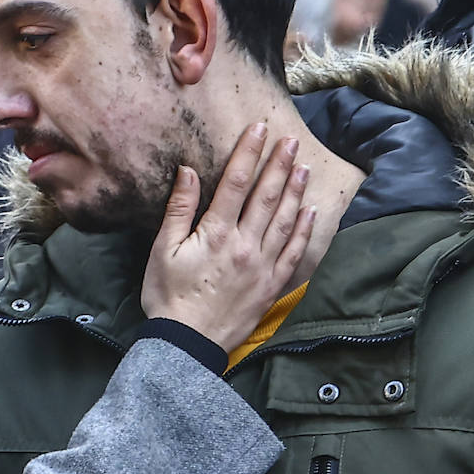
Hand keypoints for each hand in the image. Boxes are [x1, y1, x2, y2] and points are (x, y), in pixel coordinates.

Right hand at [141, 124, 314, 352]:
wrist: (187, 345)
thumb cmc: (168, 297)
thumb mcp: (161, 251)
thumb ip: (178, 209)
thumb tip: (187, 171)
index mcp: (216, 234)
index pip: (235, 183)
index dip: (248, 153)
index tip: (260, 129)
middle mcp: (245, 245)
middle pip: (266, 196)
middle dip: (279, 165)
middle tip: (291, 140)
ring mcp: (263, 266)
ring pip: (285, 220)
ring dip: (296, 191)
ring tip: (303, 166)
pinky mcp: (272, 285)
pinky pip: (295, 252)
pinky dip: (306, 230)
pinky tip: (312, 212)